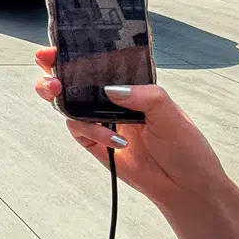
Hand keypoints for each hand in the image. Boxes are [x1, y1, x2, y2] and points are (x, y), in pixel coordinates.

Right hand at [34, 47, 227, 209]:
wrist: (186, 188)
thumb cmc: (186, 148)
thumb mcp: (172, 115)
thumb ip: (144, 96)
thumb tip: (112, 88)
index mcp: (130, 86)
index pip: (98, 64)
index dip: (74, 55)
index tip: (56, 51)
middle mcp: (112, 102)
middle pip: (72, 82)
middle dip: (53, 75)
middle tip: (53, 81)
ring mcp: (101, 122)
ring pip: (67, 105)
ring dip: (60, 100)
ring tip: (62, 97)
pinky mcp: (96, 144)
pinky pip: (79, 131)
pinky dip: (90, 131)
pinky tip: (113, 140)